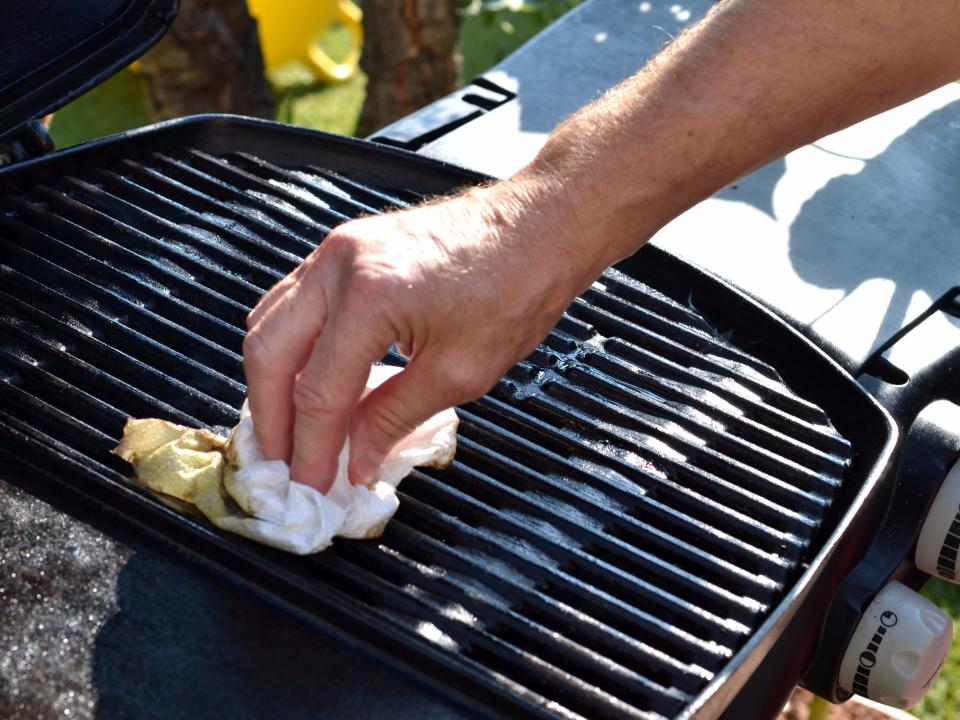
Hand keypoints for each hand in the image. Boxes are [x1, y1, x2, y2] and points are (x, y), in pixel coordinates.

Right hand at [242, 174, 599, 491]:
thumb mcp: (461, 370)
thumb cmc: (517, 286)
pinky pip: (294, 302)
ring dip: (273, 381)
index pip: (318, 392)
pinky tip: (305, 378)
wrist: (540, 225)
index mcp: (370, 297)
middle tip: (281, 464)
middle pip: (269, 353)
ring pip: (271, 323)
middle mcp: (340, 266)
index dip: (311, 449)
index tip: (311, 485)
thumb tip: (356, 459)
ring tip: (288, 430)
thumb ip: (394, 417)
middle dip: (270, 417)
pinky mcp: (346, 247)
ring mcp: (338, 250)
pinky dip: (292, 347)